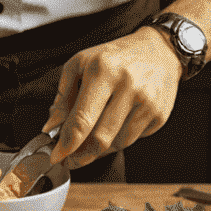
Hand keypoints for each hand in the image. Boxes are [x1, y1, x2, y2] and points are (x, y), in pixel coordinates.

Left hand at [43, 27, 180, 168]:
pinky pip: (133, 140)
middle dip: (81, 155)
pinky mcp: (159, 114)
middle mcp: (127, 85)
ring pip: (117, 143)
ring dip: (98, 151)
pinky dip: (117, 142)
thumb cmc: (114, 58)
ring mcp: (146, 101)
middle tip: (70, 160)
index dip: (67, 144)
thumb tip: (51, 126)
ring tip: (88, 146)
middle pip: (100, 138)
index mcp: (103, 70)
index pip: (82, 119)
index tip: (56, 157)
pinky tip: (111, 132)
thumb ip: (63, 95)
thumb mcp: (81, 64)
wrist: (158, 50)